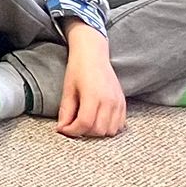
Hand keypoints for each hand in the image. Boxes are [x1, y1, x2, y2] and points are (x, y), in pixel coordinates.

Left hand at [57, 22, 125, 137]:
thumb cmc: (78, 69)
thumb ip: (66, 110)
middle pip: (98, 130)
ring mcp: (118, 102)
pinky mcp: (123, 103)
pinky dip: (109, 127)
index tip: (64, 129)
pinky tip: (98, 120)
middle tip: (73, 125)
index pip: (85, 123)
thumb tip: (62, 128)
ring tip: (86, 122)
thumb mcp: (68, 89)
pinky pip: (119, 125)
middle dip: (84, 132)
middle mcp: (109, 101)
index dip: (73, 131)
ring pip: (110, 131)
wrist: (93, 54)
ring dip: (97, 131)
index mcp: (93, 95)